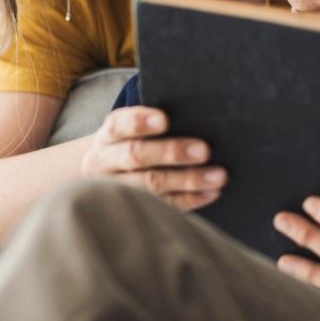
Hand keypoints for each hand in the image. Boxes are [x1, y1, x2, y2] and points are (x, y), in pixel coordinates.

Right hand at [80, 106, 225, 210]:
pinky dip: (189, 199)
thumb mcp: (127, 130)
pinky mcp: (135, 207)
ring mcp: (118, 188)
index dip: (140, 122)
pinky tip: (211, 193)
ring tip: (218, 176)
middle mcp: (108, 162)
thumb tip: (193, 113)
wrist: (101, 174)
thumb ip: (152, 122)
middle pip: (136, 156)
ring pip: (151, 185)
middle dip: (171, 152)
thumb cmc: (129, 143)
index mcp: (109, 136)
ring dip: (188, 179)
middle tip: (204, 150)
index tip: (164, 120)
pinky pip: (163, 205)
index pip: (119, 125)